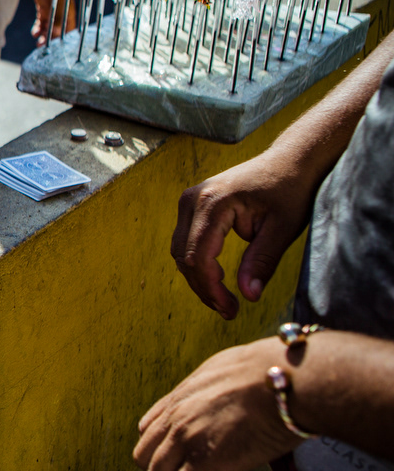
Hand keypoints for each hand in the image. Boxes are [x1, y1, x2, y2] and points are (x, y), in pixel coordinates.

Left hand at [30, 0, 74, 46]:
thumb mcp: (57, 6)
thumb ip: (57, 22)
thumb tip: (56, 38)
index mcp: (69, 14)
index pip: (69, 32)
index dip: (63, 41)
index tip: (56, 49)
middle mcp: (62, 14)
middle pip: (57, 32)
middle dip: (50, 40)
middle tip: (42, 46)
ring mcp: (52, 11)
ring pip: (48, 28)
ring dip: (42, 36)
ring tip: (37, 42)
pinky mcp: (43, 8)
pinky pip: (41, 22)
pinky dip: (37, 28)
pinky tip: (34, 32)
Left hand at [133, 337, 302, 470]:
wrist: (288, 380)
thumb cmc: (271, 373)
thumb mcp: (225, 371)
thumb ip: (212, 390)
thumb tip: (224, 400)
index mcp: (180, 397)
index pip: (148, 429)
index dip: (165, 448)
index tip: (188, 456)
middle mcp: (175, 417)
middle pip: (145, 457)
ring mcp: (186, 439)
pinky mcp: (206, 461)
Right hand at [170, 154, 314, 319]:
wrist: (290, 160)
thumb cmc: (290, 188)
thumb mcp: (282, 229)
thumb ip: (262, 262)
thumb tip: (248, 296)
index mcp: (214, 202)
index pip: (199, 256)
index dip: (212, 288)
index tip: (231, 309)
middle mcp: (194, 199)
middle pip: (184, 257)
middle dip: (203, 288)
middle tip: (228, 310)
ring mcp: (190, 200)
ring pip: (181, 251)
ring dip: (198, 278)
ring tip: (224, 299)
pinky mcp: (193, 205)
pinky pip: (186, 241)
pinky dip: (198, 263)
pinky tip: (218, 277)